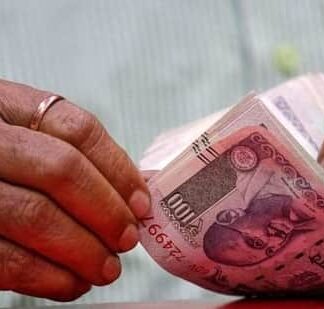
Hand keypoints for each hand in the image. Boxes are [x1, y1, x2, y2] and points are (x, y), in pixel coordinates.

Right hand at [0, 80, 149, 300]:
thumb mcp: (20, 139)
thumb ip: (64, 154)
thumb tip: (130, 195)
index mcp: (4, 106)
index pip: (75, 128)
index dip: (118, 168)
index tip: (140, 202)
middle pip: (61, 170)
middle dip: (105, 211)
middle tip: (127, 239)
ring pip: (35, 216)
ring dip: (83, 250)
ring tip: (107, 268)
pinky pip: (6, 259)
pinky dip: (48, 277)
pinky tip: (72, 283)